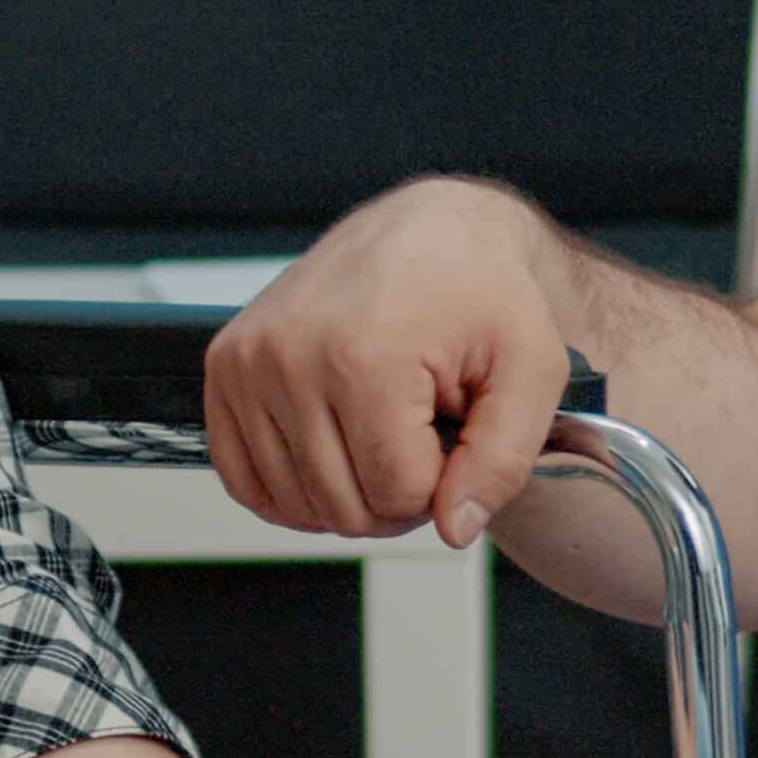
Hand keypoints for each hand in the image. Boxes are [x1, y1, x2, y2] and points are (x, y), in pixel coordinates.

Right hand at [208, 180, 564, 550]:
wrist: (430, 230)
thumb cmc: (481, 291)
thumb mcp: (532, 369)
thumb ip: (503, 460)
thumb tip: (454, 527)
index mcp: (362, 355)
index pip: (396, 494)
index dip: (441, 483)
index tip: (454, 433)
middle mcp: (290, 356)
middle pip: (342, 507)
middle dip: (397, 492)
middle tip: (424, 433)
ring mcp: (248, 362)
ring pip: (296, 503)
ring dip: (348, 486)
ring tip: (383, 427)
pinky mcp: (225, 367)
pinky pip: (243, 480)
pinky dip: (293, 486)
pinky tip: (335, 449)